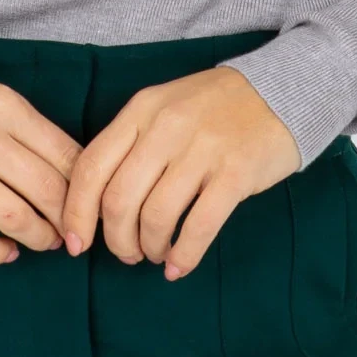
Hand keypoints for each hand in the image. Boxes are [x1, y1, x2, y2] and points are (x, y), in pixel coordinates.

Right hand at [0, 78, 83, 264]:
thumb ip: (31, 132)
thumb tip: (79, 179)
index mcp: (2, 105)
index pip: (64, 152)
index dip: (84, 187)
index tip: (88, 205)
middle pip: (45, 188)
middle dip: (67, 218)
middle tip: (71, 232)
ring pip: (15, 216)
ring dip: (39, 237)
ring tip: (44, 241)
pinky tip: (8, 251)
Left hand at [60, 65, 300, 278]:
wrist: (281, 90)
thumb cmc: (213, 107)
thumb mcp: (164, 107)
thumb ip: (131, 143)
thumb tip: (97, 201)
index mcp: (141, 110)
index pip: (91, 168)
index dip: (77, 213)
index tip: (75, 242)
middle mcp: (166, 127)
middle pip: (118, 200)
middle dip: (116, 239)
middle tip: (126, 253)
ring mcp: (202, 150)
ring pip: (155, 217)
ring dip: (149, 247)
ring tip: (156, 253)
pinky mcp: (236, 173)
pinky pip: (199, 227)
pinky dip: (184, 255)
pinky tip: (179, 265)